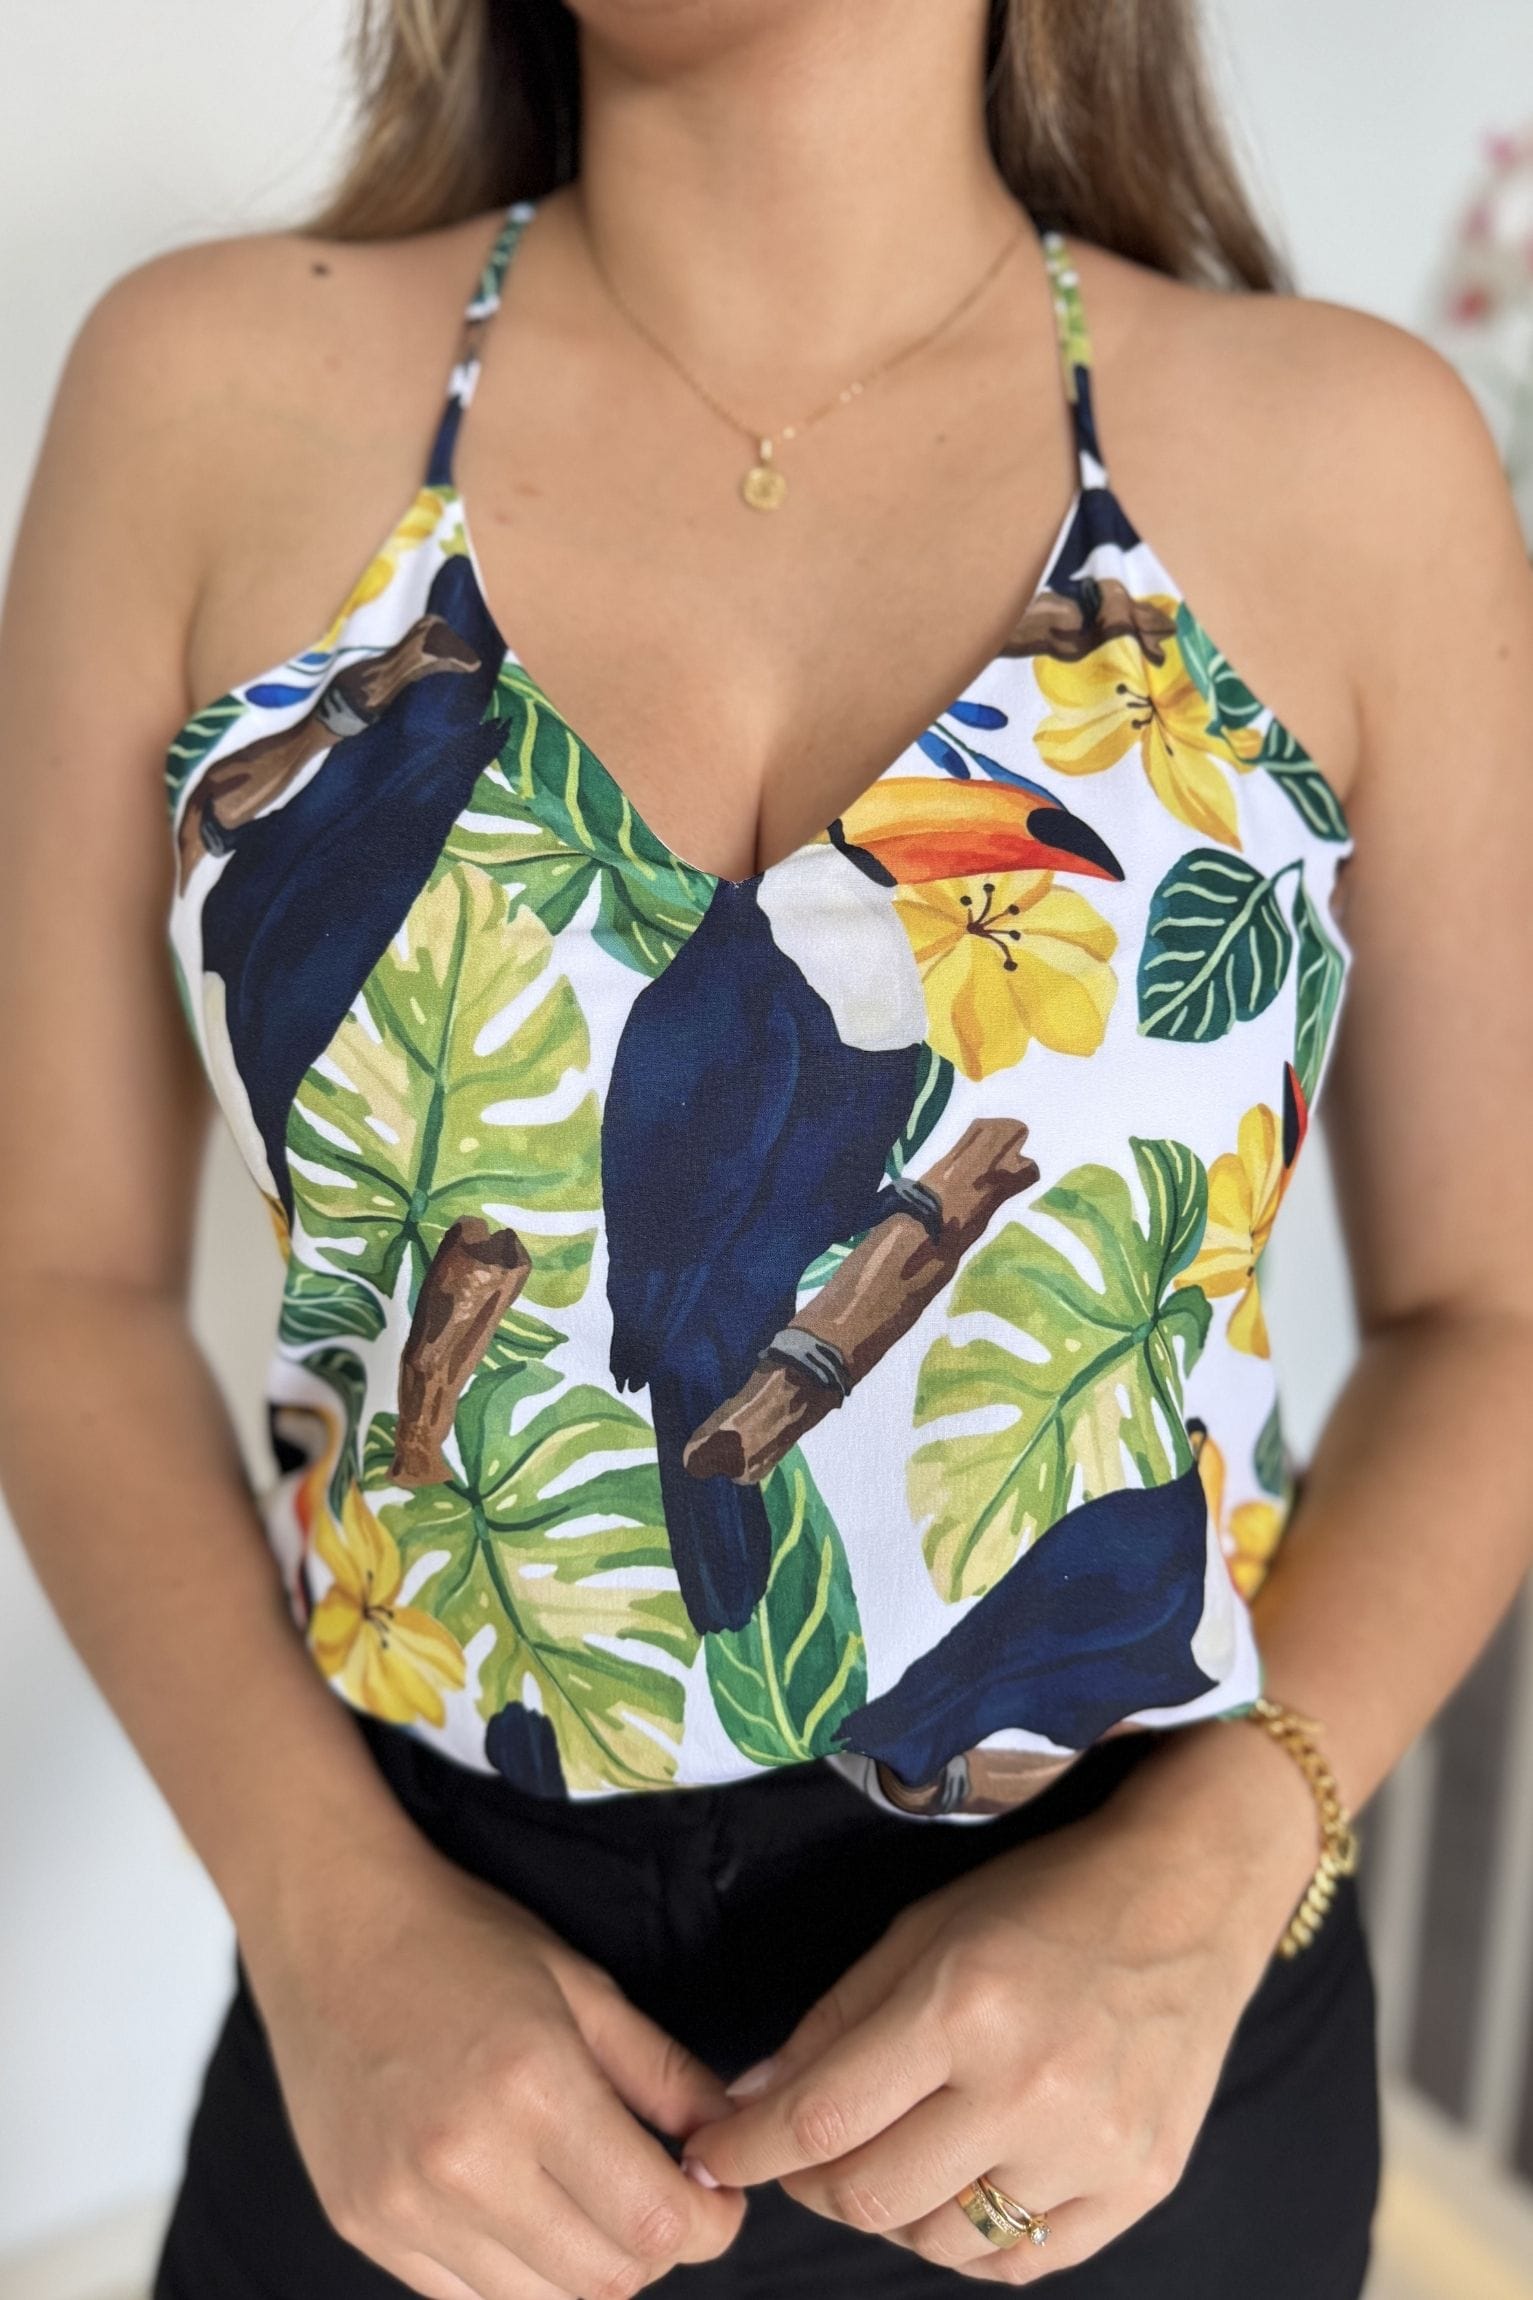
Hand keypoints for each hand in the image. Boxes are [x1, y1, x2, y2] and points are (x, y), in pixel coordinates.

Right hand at [242, 1833, 746, 2298]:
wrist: (333, 1928)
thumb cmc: (464, 1941)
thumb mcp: (585, 1986)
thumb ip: (665, 2076)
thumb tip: (732, 2142)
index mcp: (535, 2088)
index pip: (655, 2221)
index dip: (710, 2223)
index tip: (714, 2195)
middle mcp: (466, 2162)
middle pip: (608, 2279)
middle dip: (657, 2246)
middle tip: (654, 2190)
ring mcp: (405, 2205)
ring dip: (585, 2265)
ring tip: (584, 2196)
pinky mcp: (363, 2226)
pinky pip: (467, 2298)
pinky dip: (514, 2272)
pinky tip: (518, 2204)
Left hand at [678, 1722, 1320, 2281]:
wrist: (1189, 1897)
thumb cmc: (1043, 1901)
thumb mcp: (920, 1930)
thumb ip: (833, 2022)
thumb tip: (751, 2101)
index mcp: (963, 2005)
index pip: (823, 2118)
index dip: (748, 2149)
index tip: (710, 2155)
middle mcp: (1028, 2087)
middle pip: (872, 2197)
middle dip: (811, 2185)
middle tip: (803, 2156)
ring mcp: (1091, 2147)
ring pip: (940, 2244)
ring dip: (889, 2214)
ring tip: (890, 2159)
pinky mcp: (1138, 2185)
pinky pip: (1020, 2262)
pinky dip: (971, 2240)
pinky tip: (961, 2185)